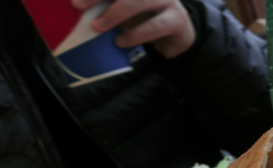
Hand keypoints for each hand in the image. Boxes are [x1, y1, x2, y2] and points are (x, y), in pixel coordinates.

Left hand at [71, 0, 195, 58]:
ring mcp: (167, 1)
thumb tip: (78, 8)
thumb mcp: (124, 9)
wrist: (178, 37)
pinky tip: (120, 42)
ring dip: (115, 14)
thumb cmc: (145, 20)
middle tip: (77, 5)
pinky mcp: (177, 20)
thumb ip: (107, 5)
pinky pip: (155, 26)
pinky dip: (135, 34)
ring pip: (139, 2)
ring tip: (97, 27)